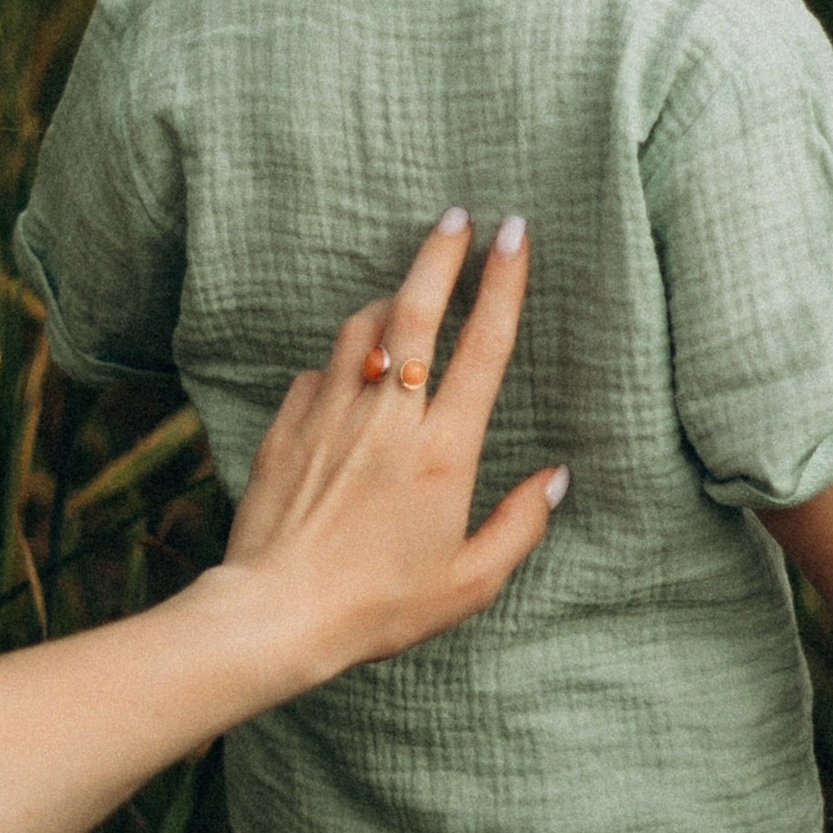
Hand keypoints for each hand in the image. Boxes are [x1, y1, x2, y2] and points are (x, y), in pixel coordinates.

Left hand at [216, 211, 560, 685]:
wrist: (277, 616)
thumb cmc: (380, 607)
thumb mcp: (469, 582)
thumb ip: (521, 525)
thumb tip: (556, 478)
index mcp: (444, 452)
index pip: (484, 346)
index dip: (504, 283)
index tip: (514, 234)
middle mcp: (389, 421)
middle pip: (417, 310)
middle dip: (441, 254)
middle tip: (457, 216)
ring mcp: (331, 417)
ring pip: (361, 329)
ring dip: (386, 304)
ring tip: (403, 300)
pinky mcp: (286, 427)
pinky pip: (317, 373)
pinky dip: (338, 364)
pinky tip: (348, 381)